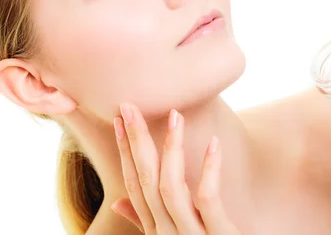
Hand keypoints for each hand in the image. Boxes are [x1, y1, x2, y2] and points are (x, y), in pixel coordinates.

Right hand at [112, 103, 240, 233]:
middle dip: (135, 142)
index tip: (118, 120)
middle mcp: (166, 232)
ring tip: (175, 116)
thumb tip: (118, 203)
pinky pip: (208, 200)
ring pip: (170, 188)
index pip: (132, 184)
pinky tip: (213, 144)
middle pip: (145, 181)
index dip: (124, 151)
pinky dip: (209, 170)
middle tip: (129, 107)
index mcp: (155, 229)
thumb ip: (145, 221)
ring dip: (170, 149)